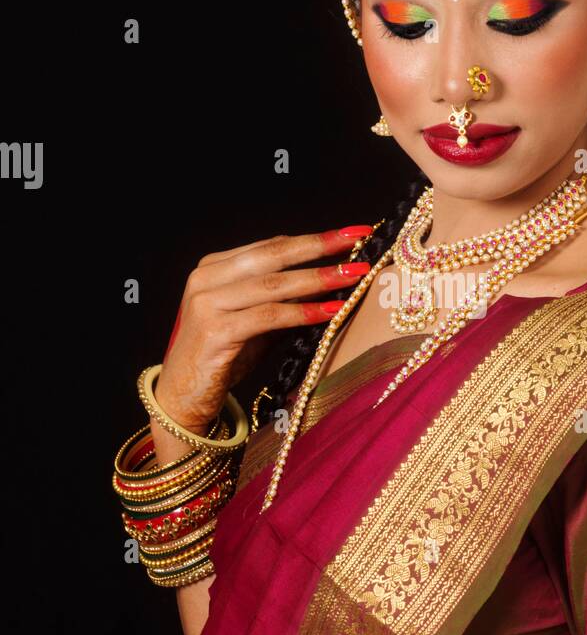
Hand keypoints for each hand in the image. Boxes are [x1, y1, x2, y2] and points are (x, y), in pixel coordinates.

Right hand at [155, 226, 373, 433]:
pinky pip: (269, 316)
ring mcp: (206, 303)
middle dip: (320, 246)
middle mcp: (206, 278)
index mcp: (213, 267)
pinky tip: (330, 310)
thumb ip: (282, 299)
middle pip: (273, 255)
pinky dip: (302, 313)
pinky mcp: (214, 330)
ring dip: (318, 279)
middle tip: (358, 239)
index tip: (351, 235)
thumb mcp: (256, 322)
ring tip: (354, 276)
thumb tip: (330, 281)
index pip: (271, 246)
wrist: (181, 399)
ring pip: (274, 285)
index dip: (313, 239)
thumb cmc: (221, 358)